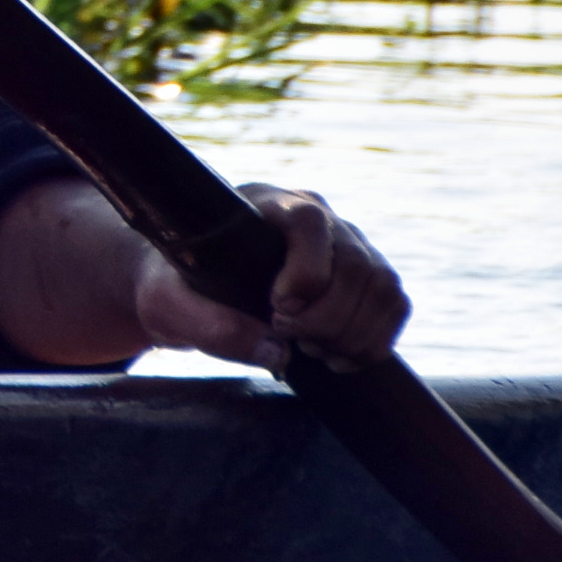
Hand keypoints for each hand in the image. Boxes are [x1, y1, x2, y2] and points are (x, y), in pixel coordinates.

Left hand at [0, 173, 410, 371]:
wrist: (189, 284)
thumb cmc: (173, 284)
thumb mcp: (167, 304)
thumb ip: (209, 325)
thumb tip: (277, 351)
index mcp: (265, 203)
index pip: (309, 220)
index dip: (305, 270)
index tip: (276, 309)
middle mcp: (318, 217)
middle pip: (356, 263)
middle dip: (327, 317)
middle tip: (289, 338)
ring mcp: (348, 244)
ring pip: (382, 287)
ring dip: (353, 334)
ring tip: (311, 352)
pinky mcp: (365, 277)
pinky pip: (395, 307)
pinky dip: (373, 342)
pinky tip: (336, 358)